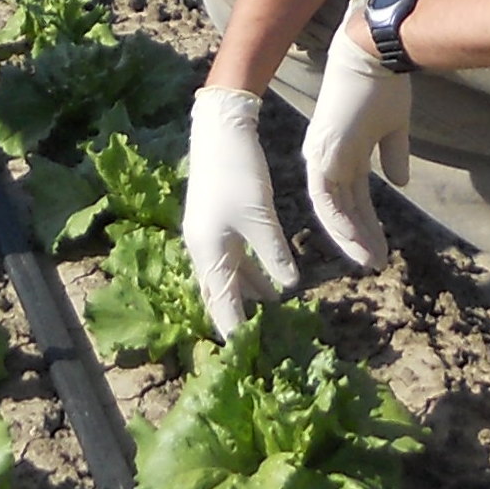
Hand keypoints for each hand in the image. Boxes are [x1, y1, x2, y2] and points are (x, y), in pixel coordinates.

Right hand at [184, 87, 297, 336]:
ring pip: (225, 278)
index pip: (221, 303)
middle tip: (256, 345)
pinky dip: (247, 276)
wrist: (220, 133)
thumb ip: (273, 254)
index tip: (246, 355)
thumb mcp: (260, 217)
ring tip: (269, 318)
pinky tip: (268, 284)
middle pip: (217, 295)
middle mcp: (202, 249)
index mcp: (208, 252)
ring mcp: (207, 237)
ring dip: (245, 297)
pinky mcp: (215, 224)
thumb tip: (287, 287)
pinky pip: (230, 262)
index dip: (234, 329)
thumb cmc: (238, 174)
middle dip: (235, 318)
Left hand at [304, 4, 412, 269]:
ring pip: (332, 209)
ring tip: (373, 261)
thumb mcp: (394, 126)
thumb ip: (394, 154)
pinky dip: (342, 224)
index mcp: (342, 148)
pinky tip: (359, 243)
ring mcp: (323, 154)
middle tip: (377, 261)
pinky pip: (328, 200)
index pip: (351, 194)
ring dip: (352, 237)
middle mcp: (327, 154)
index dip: (365, 220)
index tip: (381, 242)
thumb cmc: (385, 82)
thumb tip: (400, 183)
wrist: (376, 53)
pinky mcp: (324, 153)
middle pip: (342, 206)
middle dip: (360, 235)